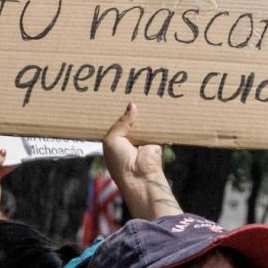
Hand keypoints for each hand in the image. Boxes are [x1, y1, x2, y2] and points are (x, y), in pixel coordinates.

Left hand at [103, 102, 180, 218]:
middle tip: (130, 91)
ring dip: (143, 113)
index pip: (115, 123)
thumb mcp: (112, 139)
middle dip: (130, 110)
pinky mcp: (155, 140)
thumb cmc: (120, 162)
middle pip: (129, 120)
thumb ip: (121, 122)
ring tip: (143, 94)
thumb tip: (131, 105)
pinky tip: (154, 105)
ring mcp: (142, 139)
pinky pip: (155, 126)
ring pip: (142, 122)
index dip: (115, 112)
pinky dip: (155, 119)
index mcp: (114, 141)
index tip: (115, 97)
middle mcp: (128, 140)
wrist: (140, 176)